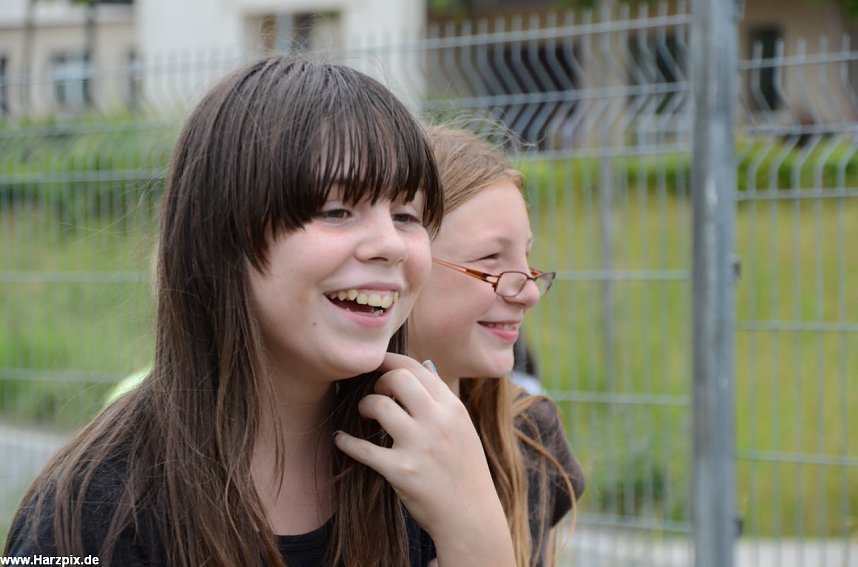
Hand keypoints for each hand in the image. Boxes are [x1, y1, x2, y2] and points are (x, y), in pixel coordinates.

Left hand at [333, 352, 513, 565]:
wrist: (471, 517)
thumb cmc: (465, 471)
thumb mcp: (463, 429)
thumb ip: (443, 399)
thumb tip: (426, 365)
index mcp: (453, 408)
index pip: (417, 368)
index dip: (391, 361)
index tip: (377, 364)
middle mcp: (437, 421)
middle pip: (397, 379)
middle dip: (379, 382)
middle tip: (376, 395)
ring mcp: (419, 446)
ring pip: (379, 405)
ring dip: (365, 406)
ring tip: (365, 416)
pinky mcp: (401, 471)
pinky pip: (362, 448)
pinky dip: (346, 441)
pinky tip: (340, 439)